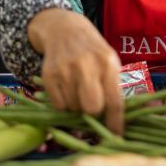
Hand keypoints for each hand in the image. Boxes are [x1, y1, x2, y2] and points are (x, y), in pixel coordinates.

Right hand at [27, 8, 123, 133]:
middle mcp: (87, 66)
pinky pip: (58, 105)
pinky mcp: (49, 75)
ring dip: (77, 106)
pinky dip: (63, 103)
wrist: (64, 29)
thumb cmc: (92, 51)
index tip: (116, 136)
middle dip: (93, 113)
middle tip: (92, 105)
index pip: (114, 101)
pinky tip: (66, 87)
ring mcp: (66, 70)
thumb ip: (112, 87)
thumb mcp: (109, 62)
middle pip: (92, 108)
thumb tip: (114, 121)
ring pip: (73, 108)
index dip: (115, 122)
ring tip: (78, 89)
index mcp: (108, 63)